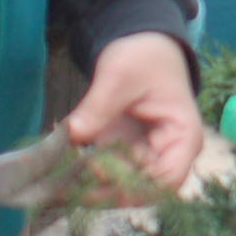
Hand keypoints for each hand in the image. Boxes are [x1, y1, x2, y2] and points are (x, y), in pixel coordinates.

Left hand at [63, 32, 203, 200]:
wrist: (142, 45)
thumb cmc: (144, 56)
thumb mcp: (120, 75)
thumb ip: (99, 106)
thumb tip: (72, 133)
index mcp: (183, 138)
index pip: (166, 182)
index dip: (132, 186)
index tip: (95, 171)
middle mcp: (167, 155)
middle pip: (138, 190)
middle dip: (100, 190)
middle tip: (61, 184)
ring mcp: (144, 157)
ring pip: (117, 187)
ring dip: (86, 186)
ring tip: (52, 181)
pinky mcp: (123, 154)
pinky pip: (103, 173)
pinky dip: (80, 172)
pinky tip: (56, 165)